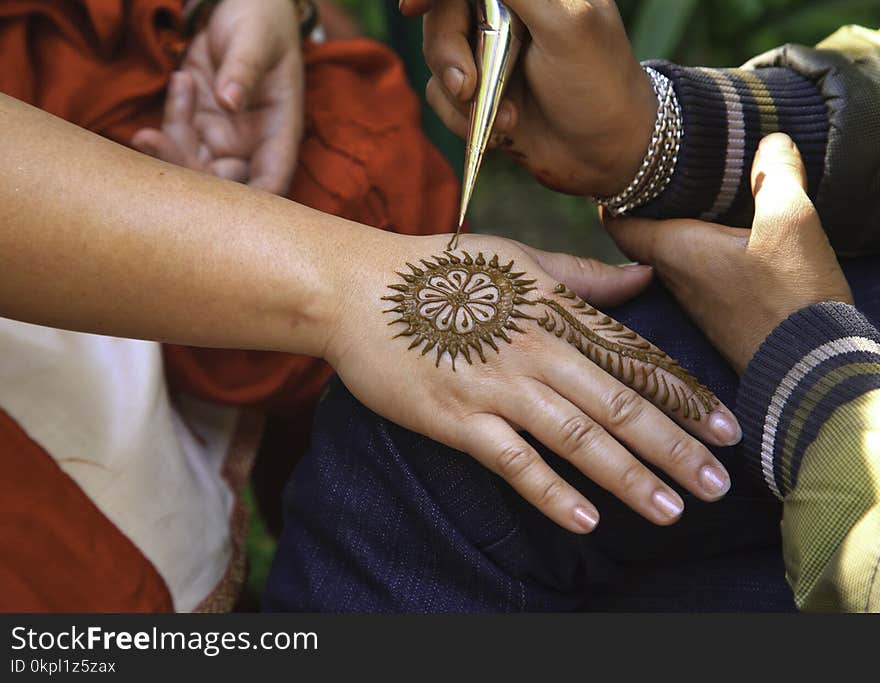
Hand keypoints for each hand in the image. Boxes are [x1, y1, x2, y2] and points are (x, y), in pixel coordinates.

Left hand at [131, 0, 303, 193]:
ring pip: (193, 168)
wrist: (242, 4)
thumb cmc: (262, 21)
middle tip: (156, 138)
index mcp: (280, 133)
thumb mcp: (257, 39)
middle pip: (223, 186)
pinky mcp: (197, 125)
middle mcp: (252, 146)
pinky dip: (168, 121)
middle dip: (188, 171)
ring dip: (171, 144)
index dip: (248, 205)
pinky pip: (176, 140)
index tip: (212, 202)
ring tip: (180, 83)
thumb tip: (230, 101)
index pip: (270, 184)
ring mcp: (223, 139)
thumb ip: (244, 69)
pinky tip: (180, 79)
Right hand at [324, 231, 742, 533]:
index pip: (635, 359)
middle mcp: (537, 350)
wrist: (360, 290)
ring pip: (578, 437)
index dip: (686, 397)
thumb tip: (642, 274)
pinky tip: (588, 520)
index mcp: (556, 310)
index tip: (728, 431)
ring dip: (629, 476)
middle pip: (620, 404)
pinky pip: (515, 461)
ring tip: (671, 510)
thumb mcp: (516, 258)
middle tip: (719, 486)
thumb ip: (582, 275)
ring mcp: (498, 387)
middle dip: (675, 447)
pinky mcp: (459, 419)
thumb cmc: (439, 272)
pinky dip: (552, 491)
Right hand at [401, 0, 655, 195]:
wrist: (607, 155)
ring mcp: (489, 54)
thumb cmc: (599, 84)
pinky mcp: (479, 93)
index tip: (411, 7)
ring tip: (508, 118)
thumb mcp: (564, 23)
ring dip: (463, 96)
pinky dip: (462, 119)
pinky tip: (502, 130)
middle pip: (442, 15)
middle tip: (468, 87)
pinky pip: (441, 96)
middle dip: (448, 53)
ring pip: (436, 58)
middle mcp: (505, 13)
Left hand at [605, 133, 853, 374]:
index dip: (613, 192)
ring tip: (697, 195)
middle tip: (661, 172)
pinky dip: (703, 250)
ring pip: (670, 255)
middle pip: (642, 234)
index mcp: (673, 250)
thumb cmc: (790, 297)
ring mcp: (693, 300)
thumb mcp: (791, 223)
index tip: (620, 168)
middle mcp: (672, 277)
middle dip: (648, 204)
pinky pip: (697, 273)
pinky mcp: (718, 315)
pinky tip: (729, 238)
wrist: (807, 369)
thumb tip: (770, 140)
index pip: (617, 220)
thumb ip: (776, 175)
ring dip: (678, 227)